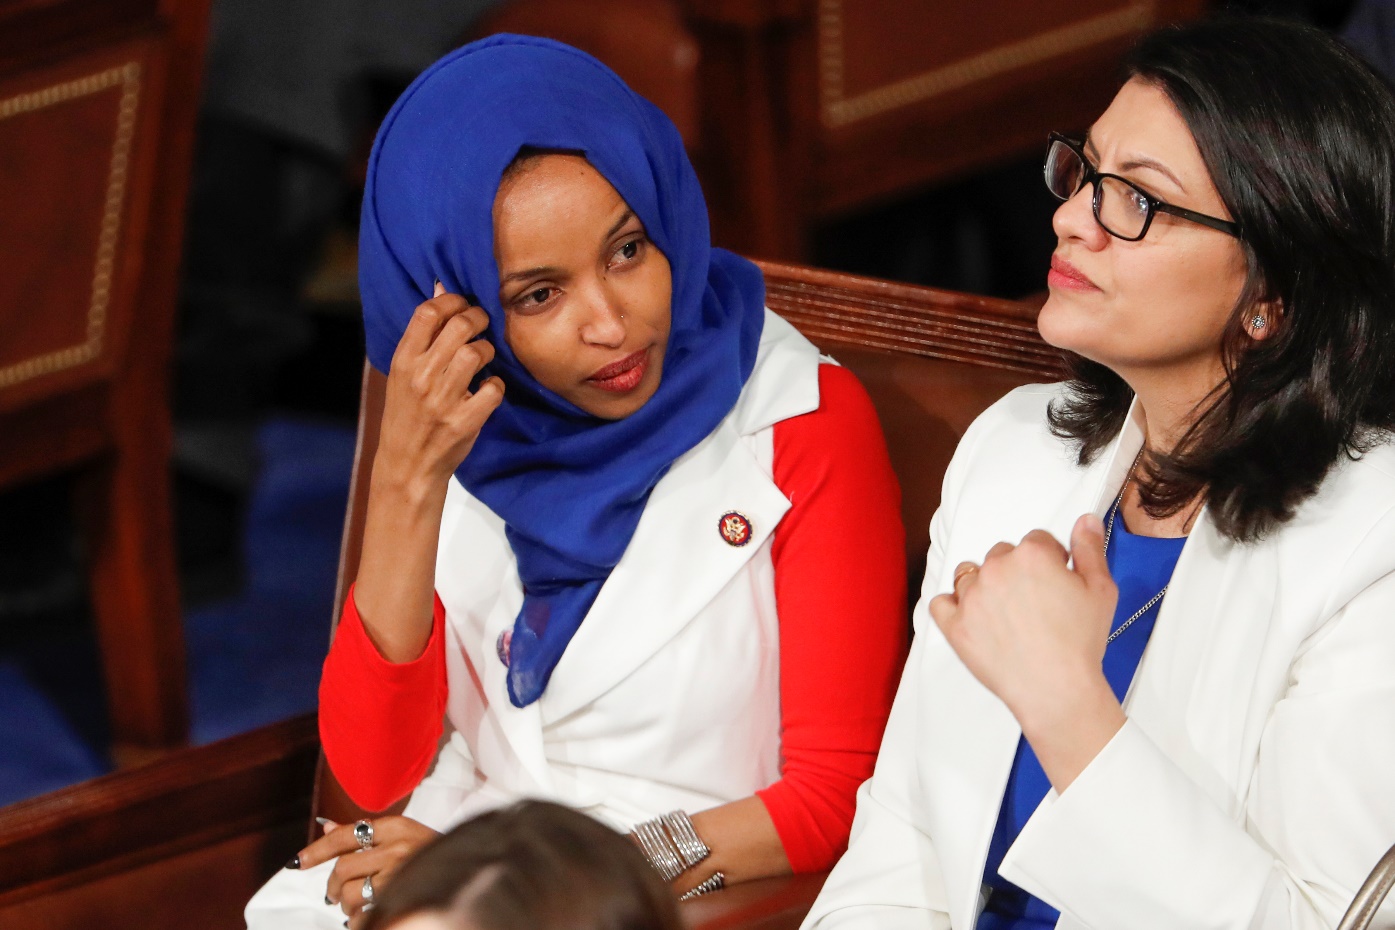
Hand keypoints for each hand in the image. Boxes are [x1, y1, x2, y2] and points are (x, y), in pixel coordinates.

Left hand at [298, 816, 439, 925]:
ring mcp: (402, 874)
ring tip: (353, 907)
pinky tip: (364, 917)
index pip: (345, 835)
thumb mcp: (402, 835)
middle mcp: (399, 847)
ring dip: (345, 905)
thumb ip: (363, 833)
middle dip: (333, 885)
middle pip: (344, 868)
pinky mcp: (403, 898)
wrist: (468, 869)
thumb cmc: (429, 853)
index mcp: (397, 827)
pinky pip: (364, 915)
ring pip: (351, 893)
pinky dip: (357, 920)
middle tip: (335, 894)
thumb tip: (325, 826)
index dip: (317, 849)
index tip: (298, 863)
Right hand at [377, 282, 504, 495]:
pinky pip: (494, 388)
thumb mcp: (403, 373)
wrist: (406, 464)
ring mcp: (443, 400)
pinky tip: (488, 389)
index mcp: (403, 361)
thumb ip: (423, 335)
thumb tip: (441, 288)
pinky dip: (496, 386)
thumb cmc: (407, 414)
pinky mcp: (464, 421)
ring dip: (488, 350)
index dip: (452, 300)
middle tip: (483, 324)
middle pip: (459, 326)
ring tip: (485, 357)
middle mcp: (421, 377)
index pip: (428, 312)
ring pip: (477, 353)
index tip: (463, 305)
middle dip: (479, 318)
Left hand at [930, 514, 1124, 789]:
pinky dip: (952, 607)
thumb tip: (1084, 519)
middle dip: (1016, 572)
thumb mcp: (1101, 590)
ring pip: (969, 574)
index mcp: (1032, 554)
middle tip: (1033, 604)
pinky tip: (971, 618)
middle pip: (1001, 555)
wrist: (1056, 689)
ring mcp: (971, 597)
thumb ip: (1090, 549)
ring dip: (983, 585)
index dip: (1050, 562)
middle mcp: (996, 568)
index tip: (1057, 585)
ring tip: (1004, 613)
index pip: (1037, 541)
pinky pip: (941, 603)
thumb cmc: (1081, 641)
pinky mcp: (954, 625)